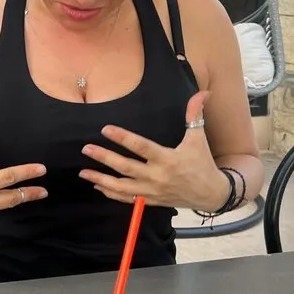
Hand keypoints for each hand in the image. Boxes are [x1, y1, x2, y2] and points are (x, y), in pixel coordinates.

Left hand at [79, 92, 227, 210]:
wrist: (210, 194)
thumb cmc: (202, 163)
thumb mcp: (199, 138)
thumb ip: (195, 115)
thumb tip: (203, 92)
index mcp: (168, 159)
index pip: (141, 147)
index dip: (123, 138)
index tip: (106, 129)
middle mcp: (158, 176)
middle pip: (126, 167)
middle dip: (104, 158)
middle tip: (86, 149)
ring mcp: (152, 191)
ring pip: (122, 187)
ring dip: (101, 179)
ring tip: (83, 172)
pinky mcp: (150, 201)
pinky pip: (127, 199)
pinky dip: (111, 194)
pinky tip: (97, 186)